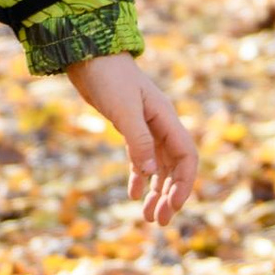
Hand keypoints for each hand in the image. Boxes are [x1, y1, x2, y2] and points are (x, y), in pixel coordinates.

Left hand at [65, 52, 198, 227]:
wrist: (88, 53)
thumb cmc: (108, 77)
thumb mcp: (123, 109)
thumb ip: (138, 139)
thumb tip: (152, 172)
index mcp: (166, 118)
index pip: (186, 157)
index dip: (184, 184)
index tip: (173, 207)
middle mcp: (161, 124)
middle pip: (175, 166)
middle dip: (170, 195)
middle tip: (158, 222)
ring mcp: (146, 126)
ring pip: (159, 166)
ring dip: (156, 191)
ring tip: (147, 216)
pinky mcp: (129, 127)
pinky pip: (141, 158)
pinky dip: (140, 177)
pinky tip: (133, 194)